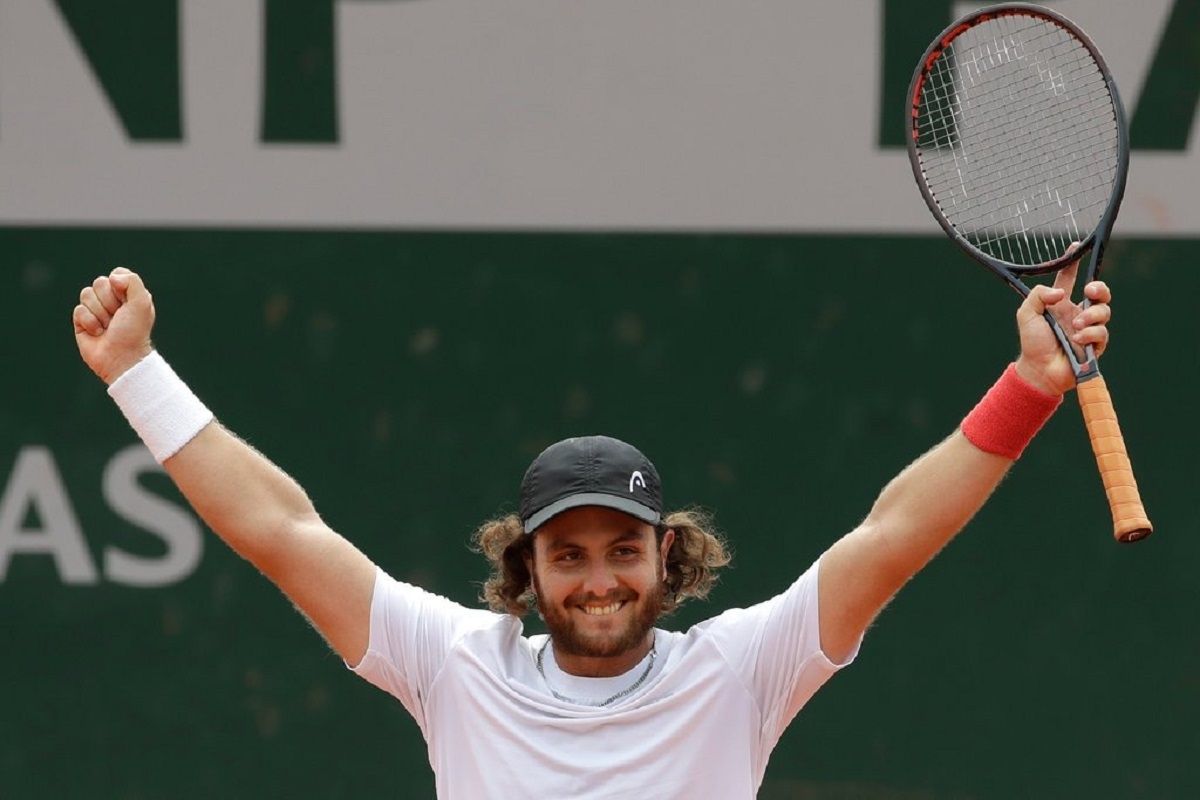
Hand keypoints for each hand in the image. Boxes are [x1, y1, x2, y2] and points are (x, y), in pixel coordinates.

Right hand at [72, 267, 155, 384]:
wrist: (120, 357)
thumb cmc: (133, 331)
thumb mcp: (142, 303)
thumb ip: (132, 281)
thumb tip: (112, 277)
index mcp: (129, 294)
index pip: (116, 274)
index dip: (119, 286)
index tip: (127, 302)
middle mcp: (112, 300)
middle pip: (99, 282)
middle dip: (109, 301)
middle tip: (117, 317)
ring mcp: (96, 310)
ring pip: (86, 294)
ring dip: (99, 313)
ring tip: (108, 326)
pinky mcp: (82, 321)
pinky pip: (78, 309)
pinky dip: (89, 322)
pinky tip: (97, 333)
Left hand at [1014, 246, 1111, 395]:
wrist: (1039, 370)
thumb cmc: (1032, 343)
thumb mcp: (1026, 314)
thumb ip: (1039, 295)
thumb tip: (1062, 293)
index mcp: (1060, 304)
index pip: (1069, 279)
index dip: (1072, 264)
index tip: (1074, 247)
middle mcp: (1077, 313)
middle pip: (1100, 292)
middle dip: (1099, 288)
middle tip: (1089, 291)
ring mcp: (1088, 328)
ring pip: (1104, 312)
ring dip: (1091, 316)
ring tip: (1076, 326)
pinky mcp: (1096, 344)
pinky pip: (1102, 332)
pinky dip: (1090, 334)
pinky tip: (1077, 340)